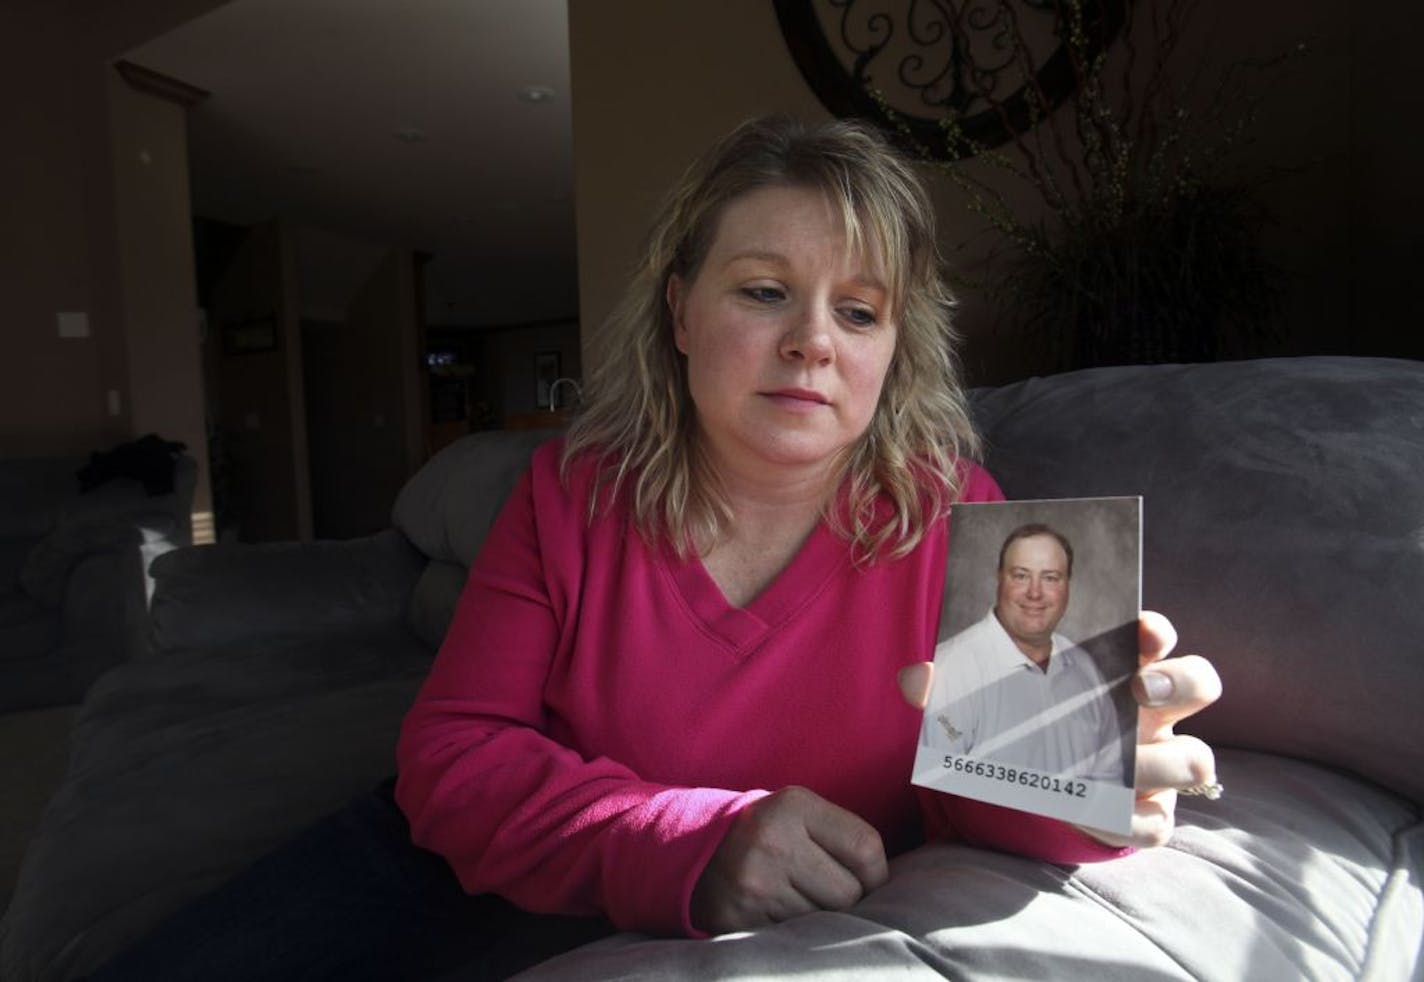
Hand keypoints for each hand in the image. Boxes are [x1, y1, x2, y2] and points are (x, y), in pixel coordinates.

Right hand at [690, 785, 888, 933]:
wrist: (699, 854)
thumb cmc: (770, 835)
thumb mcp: (801, 814)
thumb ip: (843, 837)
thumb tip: (891, 886)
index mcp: (794, 805)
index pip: (866, 849)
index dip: (876, 874)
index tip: (866, 881)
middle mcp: (772, 840)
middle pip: (848, 894)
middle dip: (845, 901)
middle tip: (822, 891)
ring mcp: (753, 882)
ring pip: (823, 922)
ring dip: (818, 919)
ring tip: (796, 898)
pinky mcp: (739, 919)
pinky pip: (793, 939)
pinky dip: (793, 933)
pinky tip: (777, 913)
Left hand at [897, 610, 1221, 849]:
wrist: (1033, 786)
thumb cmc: (1023, 725)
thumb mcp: (988, 699)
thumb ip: (953, 686)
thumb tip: (913, 679)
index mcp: (1118, 670)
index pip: (1156, 637)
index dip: (1156, 629)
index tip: (1140, 627)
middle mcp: (1150, 713)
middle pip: (1199, 682)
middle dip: (1181, 681)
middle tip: (1141, 688)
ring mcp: (1157, 764)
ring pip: (1197, 757)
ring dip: (1166, 760)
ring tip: (1123, 764)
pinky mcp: (1147, 814)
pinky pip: (1159, 824)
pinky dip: (1133, 821)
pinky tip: (1096, 812)